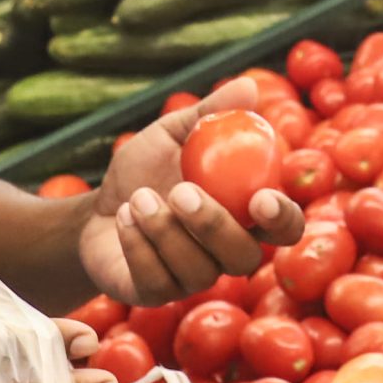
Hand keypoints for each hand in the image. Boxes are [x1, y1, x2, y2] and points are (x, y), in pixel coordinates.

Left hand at [78, 80, 303, 305]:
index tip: (262, 198)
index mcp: (245, 215)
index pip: (286, 227)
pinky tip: (124, 218)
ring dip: (164, 230)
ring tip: (138, 198)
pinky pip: (158, 281)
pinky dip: (138, 245)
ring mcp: (194, 279)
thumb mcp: (174, 135)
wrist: (96, 209)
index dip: (282, 218)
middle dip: (213, 225)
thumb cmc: (145, 171)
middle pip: (244, 256)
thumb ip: (211, 115)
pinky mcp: (157, 295)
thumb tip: (248, 86)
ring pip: (198, 270)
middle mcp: (228, 253)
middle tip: (181, 192)